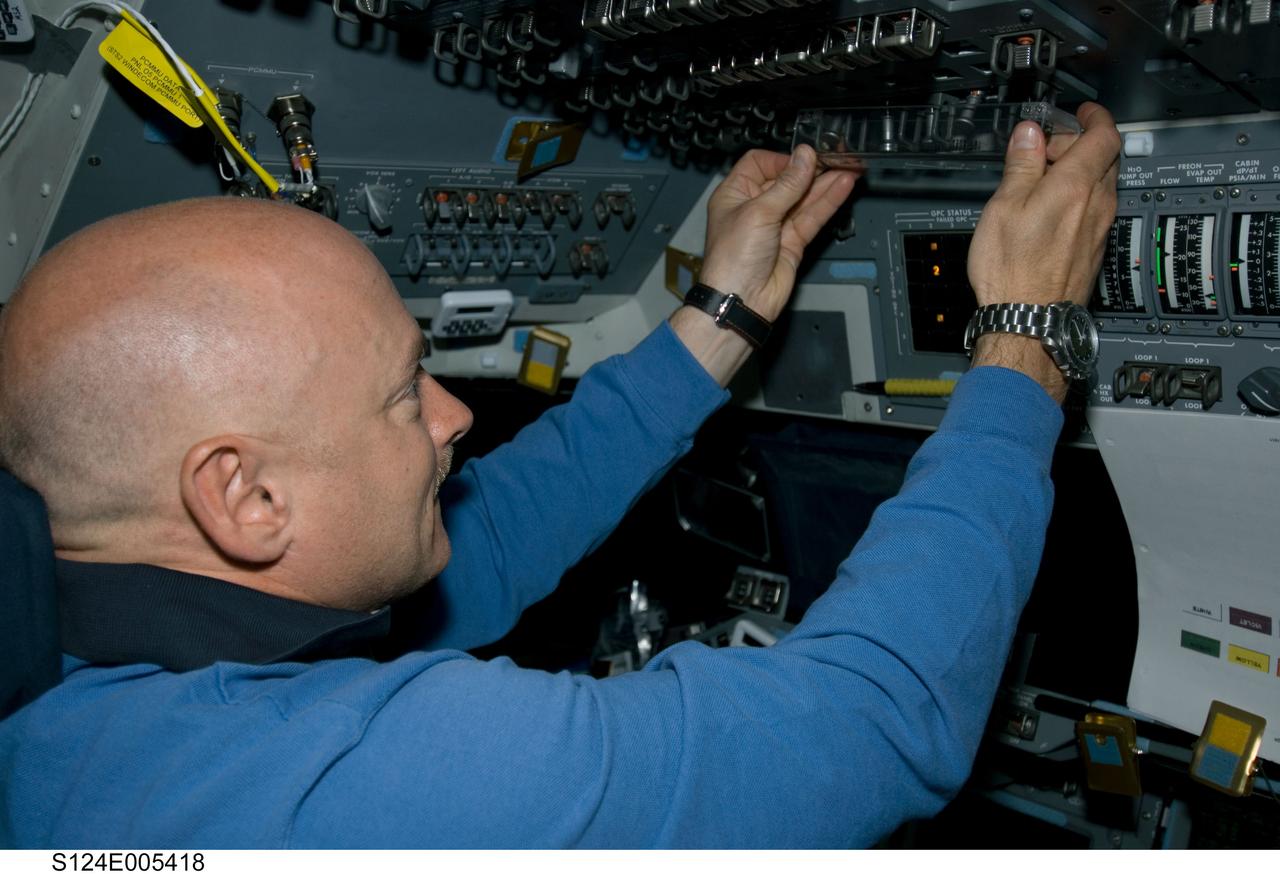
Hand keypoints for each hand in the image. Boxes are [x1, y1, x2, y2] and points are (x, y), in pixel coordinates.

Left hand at [700, 146, 858, 321]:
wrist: (741, 300)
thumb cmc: (732, 260)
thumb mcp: (759, 212)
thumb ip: (787, 185)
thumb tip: (804, 158)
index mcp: (734, 195)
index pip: (760, 164)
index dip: (783, 160)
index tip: (804, 157)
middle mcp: (754, 208)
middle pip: (786, 181)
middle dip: (810, 170)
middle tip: (834, 159)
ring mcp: (774, 225)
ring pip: (803, 199)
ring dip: (824, 184)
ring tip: (846, 169)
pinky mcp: (792, 242)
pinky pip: (812, 217)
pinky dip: (827, 202)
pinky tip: (842, 187)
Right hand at [966, 102, 1120, 400]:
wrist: (1029, 320)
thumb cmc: (1013, 270)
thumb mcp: (1004, 206)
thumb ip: (1021, 165)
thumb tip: (1030, 134)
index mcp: (1076, 185)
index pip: (1104, 135)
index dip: (1094, 117)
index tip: (1080, 112)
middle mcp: (1096, 205)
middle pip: (1105, 158)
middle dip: (1079, 143)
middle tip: (1046, 147)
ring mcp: (1099, 229)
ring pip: (1100, 184)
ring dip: (1077, 173)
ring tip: (1041, 182)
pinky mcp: (1094, 249)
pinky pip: (1093, 210)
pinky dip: (1077, 198)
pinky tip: (1048, 211)